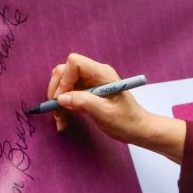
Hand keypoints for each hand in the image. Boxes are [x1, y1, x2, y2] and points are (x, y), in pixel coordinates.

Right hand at [48, 53, 185, 161]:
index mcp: (102, 73)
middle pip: (65, 71)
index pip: (74, 62)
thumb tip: (61, 97)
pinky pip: (69, 94)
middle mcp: (95, 74)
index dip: (64, 79)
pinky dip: (64, 106)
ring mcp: (91, 83)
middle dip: (57, 91)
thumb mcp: (104, 113)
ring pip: (65, 84)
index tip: (62, 98)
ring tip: (60, 121)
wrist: (137, 129)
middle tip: (55, 110)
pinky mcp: (88, 93)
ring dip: (58, 102)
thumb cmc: (126, 120)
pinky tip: (64, 121)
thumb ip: (83, 102)